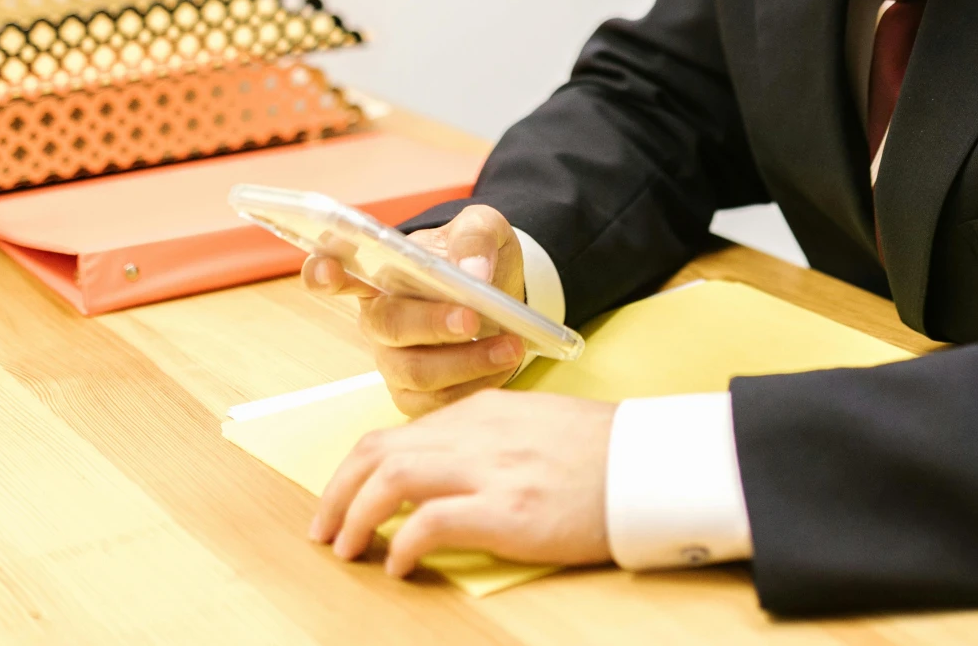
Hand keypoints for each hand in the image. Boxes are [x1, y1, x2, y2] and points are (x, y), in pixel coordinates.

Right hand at [302, 203, 530, 414]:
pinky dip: (475, 385)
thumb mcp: (483, 228)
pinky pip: (437, 401)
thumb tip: (471, 272)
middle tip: (472, 319)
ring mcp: (392, 359)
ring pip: (416, 372)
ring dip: (466, 362)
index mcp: (380, 271)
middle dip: (431, 324)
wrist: (501, 295)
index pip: (333, 269)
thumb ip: (475, 238)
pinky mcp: (414, 394)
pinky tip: (502, 365)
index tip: (328, 270)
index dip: (322, 272)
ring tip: (510, 345)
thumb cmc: (476, 257)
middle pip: (388, 326)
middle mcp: (377, 318)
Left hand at [308, 389, 615, 575]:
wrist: (653, 463)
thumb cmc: (605, 450)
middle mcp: (476, 433)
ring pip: (392, 479)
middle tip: (325, 529)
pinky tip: (399, 565)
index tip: (345, 498)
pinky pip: (431, 523)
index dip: (359, 470)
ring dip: (356, 517)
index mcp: (482, 411)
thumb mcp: (536, 425)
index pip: (398, 433)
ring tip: (347, 549)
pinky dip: (403, 545)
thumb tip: (451, 469)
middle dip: (337, 492)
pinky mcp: (508, 510)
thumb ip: (490, 439)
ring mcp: (491, 470)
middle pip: (379, 452)